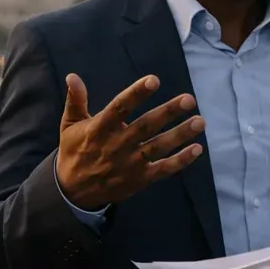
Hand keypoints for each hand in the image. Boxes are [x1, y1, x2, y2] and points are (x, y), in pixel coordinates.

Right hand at [55, 73, 204, 210]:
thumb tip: (73, 76)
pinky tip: (196, 149)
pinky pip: (163, 169)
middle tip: (189, 99)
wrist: (72, 192)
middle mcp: (117, 145)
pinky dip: (180, 161)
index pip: (119, 107)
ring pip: (158, 147)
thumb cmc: (74, 152)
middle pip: (146, 126)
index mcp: (99, 128)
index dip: (136, 93)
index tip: (154, 80)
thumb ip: (75, 100)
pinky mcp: (139, 179)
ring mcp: (130, 163)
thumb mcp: (69, 125)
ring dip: (180, 134)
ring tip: (200, 121)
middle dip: (168, 112)